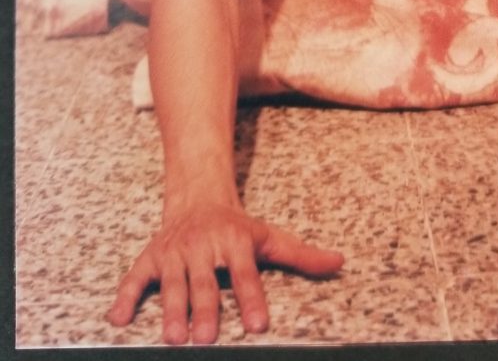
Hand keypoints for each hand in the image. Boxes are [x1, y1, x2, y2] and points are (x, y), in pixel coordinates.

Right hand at [107, 201, 343, 343]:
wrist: (198, 198)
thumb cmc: (237, 228)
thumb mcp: (270, 237)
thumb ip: (302, 255)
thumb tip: (340, 263)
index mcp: (235, 242)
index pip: (246, 273)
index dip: (252, 298)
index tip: (259, 325)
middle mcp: (203, 246)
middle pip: (205, 282)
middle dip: (205, 310)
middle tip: (205, 339)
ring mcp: (175, 252)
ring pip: (172, 283)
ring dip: (171, 309)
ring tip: (172, 337)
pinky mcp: (151, 257)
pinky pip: (135, 277)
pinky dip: (125, 296)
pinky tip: (117, 319)